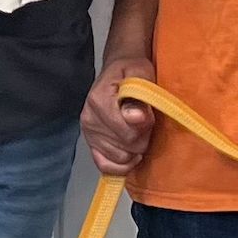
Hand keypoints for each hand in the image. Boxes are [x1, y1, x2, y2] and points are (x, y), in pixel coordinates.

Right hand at [82, 52, 154, 175]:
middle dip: (143, 138)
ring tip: (138, 132)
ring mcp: (88, 134)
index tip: (149, 114)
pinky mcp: (91, 145)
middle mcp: (89, 119)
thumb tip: (137, 118)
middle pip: (126, 147)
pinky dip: (122, 165)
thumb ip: (140, 95)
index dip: (145, 127)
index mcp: (98, 100)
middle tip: (146, 123)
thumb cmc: (131, 71)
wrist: (119, 70)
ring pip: (120, 158)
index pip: (127, 132)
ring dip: (135, 149)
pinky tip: (132, 155)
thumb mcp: (141, 74)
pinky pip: (105, 166)